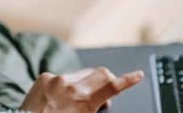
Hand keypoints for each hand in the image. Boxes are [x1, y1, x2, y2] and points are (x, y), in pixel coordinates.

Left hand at [19, 67, 143, 112]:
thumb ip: (95, 109)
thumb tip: (104, 103)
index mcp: (85, 102)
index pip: (112, 86)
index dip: (128, 80)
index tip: (138, 75)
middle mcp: (72, 87)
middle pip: (100, 73)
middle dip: (108, 80)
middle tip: (107, 91)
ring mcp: (57, 80)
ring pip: (81, 74)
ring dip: (85, 83)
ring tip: (77, 100)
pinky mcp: (44, 77)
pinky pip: (61, 76)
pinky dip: (65, 84)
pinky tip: (58, 98)